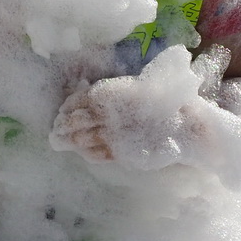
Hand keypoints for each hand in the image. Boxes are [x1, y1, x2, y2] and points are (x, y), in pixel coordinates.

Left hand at [51, 80, 200, 167]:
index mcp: (109, 93)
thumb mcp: (134, 85)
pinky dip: (85, 153)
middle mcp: (106, 114)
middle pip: (74, 122)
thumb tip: (84, 95)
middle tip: (54, 132)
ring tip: (60, 143)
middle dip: (61, 127)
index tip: (61, 112)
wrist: (185, 122)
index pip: (77, 101)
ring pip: (81, 140)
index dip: (66, 108)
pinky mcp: (121, 153)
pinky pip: (96, 154)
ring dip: (68, 142)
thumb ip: (110, 93)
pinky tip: (81, 152)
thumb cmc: (162, 99)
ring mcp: (113, 135)